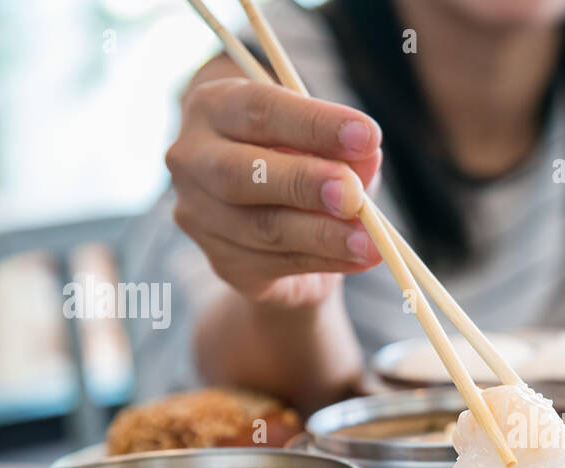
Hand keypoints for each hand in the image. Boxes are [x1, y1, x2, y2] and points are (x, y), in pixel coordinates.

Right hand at [166, 70, 383, 310]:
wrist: (276, 216)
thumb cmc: (300, 159)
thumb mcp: (325, 143)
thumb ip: (344, 148)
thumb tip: (368, 154)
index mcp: (214, 107)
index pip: (259, 109)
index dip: (314, 124)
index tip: (367, 136)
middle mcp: (192, 159)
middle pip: (239, 173)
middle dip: (303, 184)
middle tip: (352, 195)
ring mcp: (200, 216)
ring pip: (263, 228)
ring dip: (324, 235)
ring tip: (371, 241)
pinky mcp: (223, 262)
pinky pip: (277, 264)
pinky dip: (326, 260)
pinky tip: (360, 257)